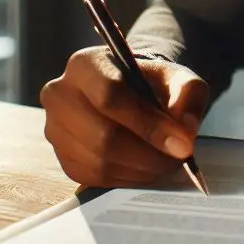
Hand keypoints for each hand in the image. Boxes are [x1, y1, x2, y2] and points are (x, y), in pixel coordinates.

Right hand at [40, 47, 208, 187]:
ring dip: (141, 169)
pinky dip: (128, 178)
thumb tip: (185, 130)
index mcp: (85, 64)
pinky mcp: (62, 158)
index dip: (148, 125)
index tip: (182, 144)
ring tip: (167, 161)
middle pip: (103, 135)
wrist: (130, 94)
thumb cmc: (151, 83)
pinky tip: (146, 167)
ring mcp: (56, 130)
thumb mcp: (177, 77)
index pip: (111, 97)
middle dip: (149, 153)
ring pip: (100, 161)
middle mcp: (60, 96)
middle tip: (179, 158)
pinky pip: (95, 178)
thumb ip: (188, 95)